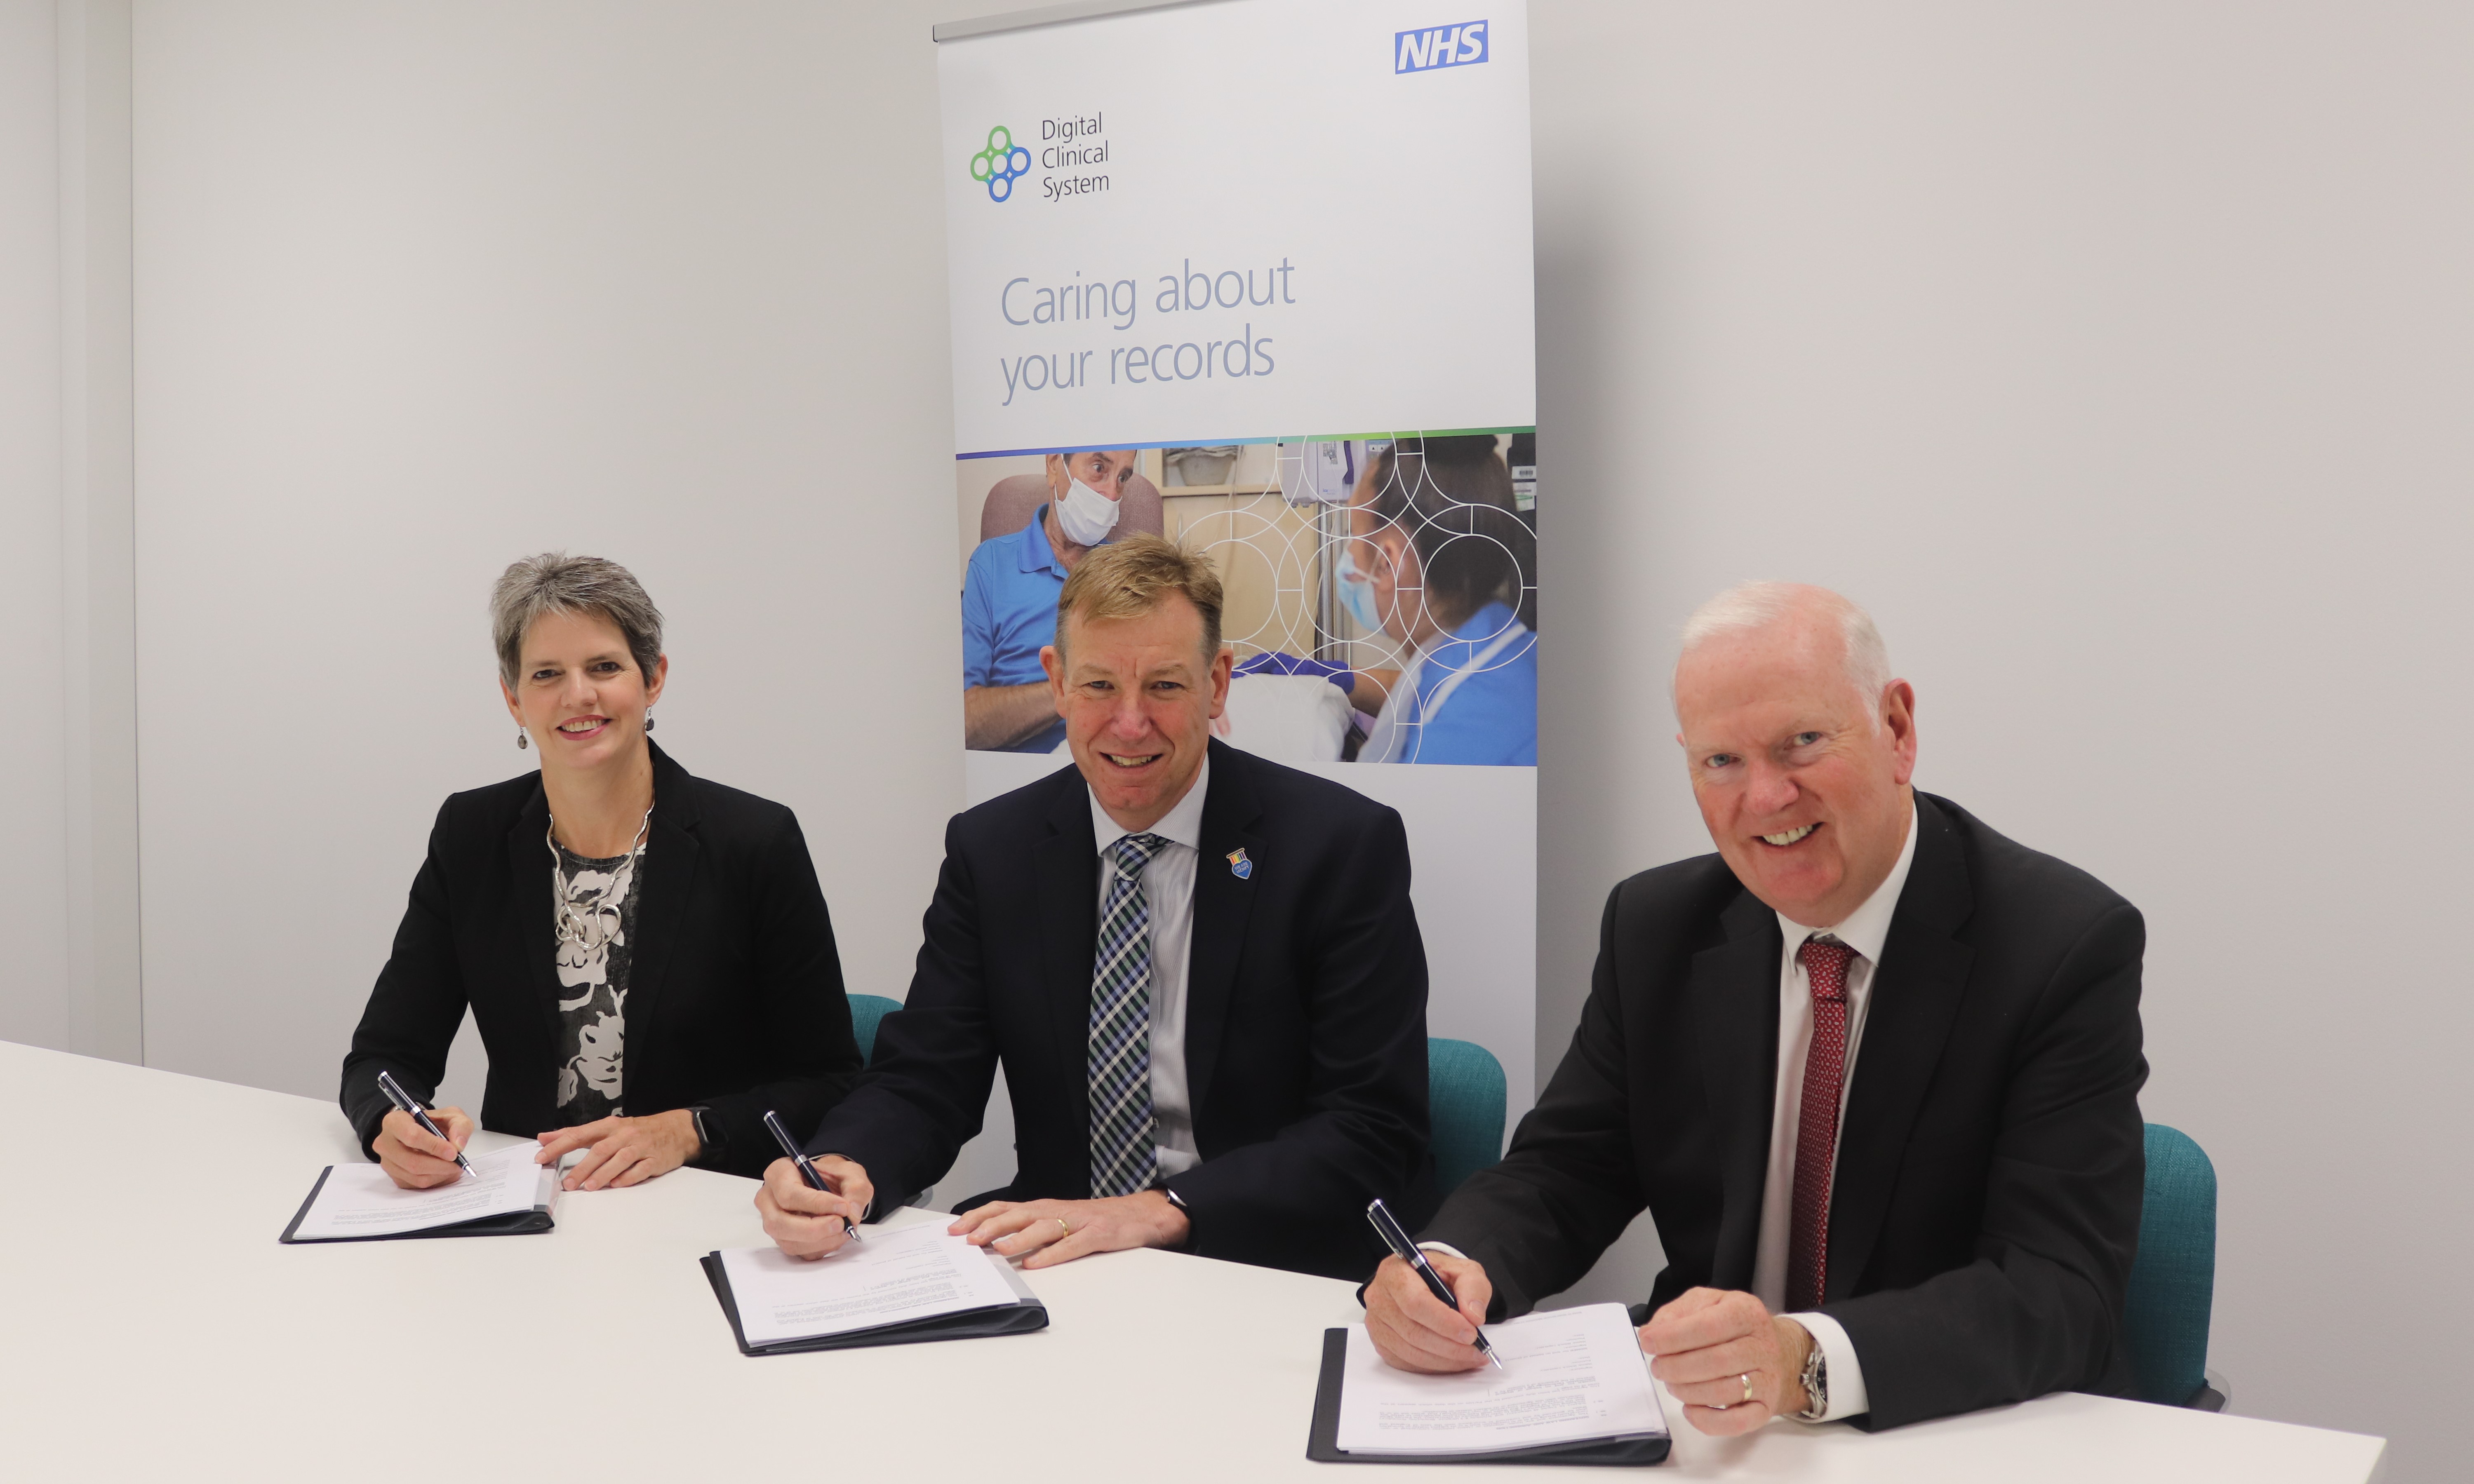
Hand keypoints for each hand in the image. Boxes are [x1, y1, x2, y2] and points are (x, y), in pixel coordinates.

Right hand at [374, 1105, 473, 1189]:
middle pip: (412, 1161)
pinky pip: (416, 1185)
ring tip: (454, 1167)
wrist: (423, 1131)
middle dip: (440, 1165)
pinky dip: (435, 1180)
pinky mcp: (394, 1177)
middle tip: (458, 1164)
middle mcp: (385, 1143)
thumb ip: (459, 1125)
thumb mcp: (450, 1115)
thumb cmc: (433, 1122)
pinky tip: (443, 1171)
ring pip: (415, 1176)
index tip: (453, 1152)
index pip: (412, 1136)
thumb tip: (458, 1145)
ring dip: (440, 1174)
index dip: (434, 1146)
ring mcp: (387, 1162)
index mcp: (394, 1122)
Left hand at [533, 1110, 699, 1190]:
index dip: (559, 1146)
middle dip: (581, 1167)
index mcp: (609, 1126)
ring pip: (619, 1160)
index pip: (579, 1134)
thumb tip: (546, 1138)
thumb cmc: (638, 1131)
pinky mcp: (654, 1160)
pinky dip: (627, 1178)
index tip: (542, 1156)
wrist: (676, 1130)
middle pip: (599, 1150)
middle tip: (567, 1183)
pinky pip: (640, 1169)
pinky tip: (617, 1185)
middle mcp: (624, 1135)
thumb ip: (576, 1134)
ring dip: (603, 1174)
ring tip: (589, 1187)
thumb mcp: (607, 1128)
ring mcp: (640, 1147)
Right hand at [756, 1155, 872, 1259]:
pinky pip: (800, 1253)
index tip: (842, 1206)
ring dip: (821, 1241)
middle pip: (780, 1223)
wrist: (829, 1187)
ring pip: (789, 1242)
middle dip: (815, 1229)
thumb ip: (855, 1189)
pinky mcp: (785, 1240)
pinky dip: (822, 1248)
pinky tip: (837, 1237)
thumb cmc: (832, 1177)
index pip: (789, 1194)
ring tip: (844, 1230)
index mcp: (779, 1174)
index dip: (817, 1203)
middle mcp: (769, 1200)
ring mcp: (774, 1223)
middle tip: (841, 1224)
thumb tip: (852, 1215)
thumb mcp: (849, 1172)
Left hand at [946, 1191, 1190, 1269]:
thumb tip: (993, 1244)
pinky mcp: (1098, 1235)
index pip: (1004, 1208)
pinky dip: (1053, 1254)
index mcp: (1045, 1208)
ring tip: (997, 1250)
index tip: (954, 1229)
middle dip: (989, 1226)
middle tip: (967, 1239)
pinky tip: (1037, 1264)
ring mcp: (1078, 1222)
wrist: (1142, 1213)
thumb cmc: (1097, 1219)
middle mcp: (1057, 1211)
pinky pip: (1073, 1245)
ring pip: (1042, 1227)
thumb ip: (1031, 1229)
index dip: (978, 1216)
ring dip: (1017, 1239)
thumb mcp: (1060, 1220)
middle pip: (1017, 1215)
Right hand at [1363, 1251, 1494, 1372]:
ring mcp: (1376, 1323)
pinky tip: (1454, 1361)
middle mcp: (1379, 1297)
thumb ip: (1472, 1287)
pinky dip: (1434, 1366)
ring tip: (1471, 1357)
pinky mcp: (1381, 1343)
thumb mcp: (1463, 1269)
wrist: (1422, 1281)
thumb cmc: (1440, 1275)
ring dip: (1445, 1360)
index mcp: (1395, 1271)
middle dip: (1450, 1346)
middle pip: (1413, 1331)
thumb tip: (1473, 1317)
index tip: (1470, 1333)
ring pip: (1411, 1352)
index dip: (1444, 1321)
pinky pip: (1408, 1363)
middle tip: (1477, 1350)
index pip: (1416, 1302)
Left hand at [1638, 1288, 1815, 1435]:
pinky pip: (1737, 1422)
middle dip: (1676, 1367)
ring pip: (1724, 1392)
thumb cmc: (1734, 1325)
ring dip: (1687, 1391)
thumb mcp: (1707, 1303)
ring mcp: (1767, 1379)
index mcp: (1746, 1312)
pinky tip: (1690, 1409)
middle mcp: (1762, 1345)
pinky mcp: (1765, 1408)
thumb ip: (1676, 1312)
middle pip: (1715, 1361)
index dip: (1673, 1336)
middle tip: (1659, 1367)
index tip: (1648, 1342)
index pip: (1708, 1326)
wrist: (1780, 1350)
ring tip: (1673, 1384)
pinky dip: (1708, 1421)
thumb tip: (1651, 1332)